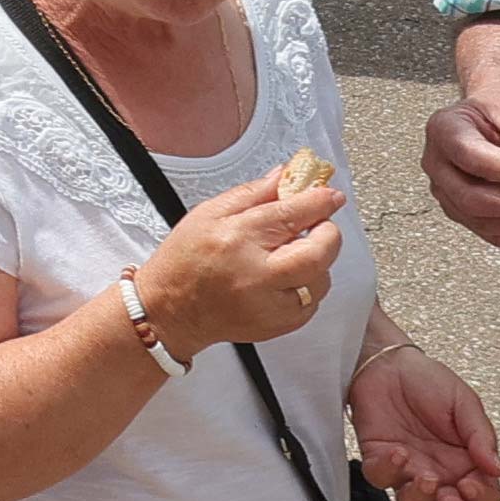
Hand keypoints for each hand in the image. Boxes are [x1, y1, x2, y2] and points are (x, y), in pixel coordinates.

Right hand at [128, 169, 348, 353]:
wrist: (170, 311)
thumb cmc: (184, 262)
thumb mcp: (208, 214)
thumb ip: (252, 193)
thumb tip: (285, 174)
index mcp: (237, 238)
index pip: (292, 214)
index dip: (319, 201)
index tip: (329, 195)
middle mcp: (256, 273)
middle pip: (319, 253)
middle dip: (329, 234)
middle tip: (319, 226)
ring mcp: (269, 304)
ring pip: (321, 280)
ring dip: (317, 263)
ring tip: (292, 256)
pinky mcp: (278, 326)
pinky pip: (312, 304)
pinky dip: (308, 287)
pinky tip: (284, 279)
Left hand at [350, 343, 499, 500]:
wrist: (389, 363)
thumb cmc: (429, 382)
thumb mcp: (465, 403)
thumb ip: (482, 437)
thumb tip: (499, 470)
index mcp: (467, 462)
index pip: (484, 497)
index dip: (482, 498)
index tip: (473, 483)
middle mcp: (440, 473)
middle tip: (450, 497)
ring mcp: (408, 472)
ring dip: (421, 499)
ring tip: (426, 477)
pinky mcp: (378, 461)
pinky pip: (381, 479)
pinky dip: (389, 471)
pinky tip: (398, 453)